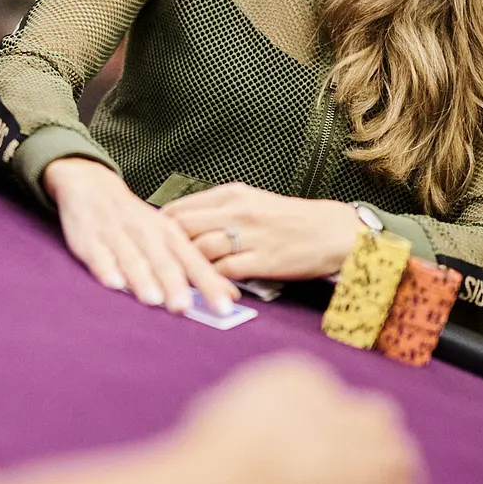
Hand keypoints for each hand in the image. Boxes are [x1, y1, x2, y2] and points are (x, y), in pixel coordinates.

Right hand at [43, 157, 239, 315]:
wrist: (93, 187)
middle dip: (174, 284)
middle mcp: (146, 234)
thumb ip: (196, 268)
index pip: (193, 261)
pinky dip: (106, 268)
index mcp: (169, 234)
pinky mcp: (90, 239)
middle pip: (163, 261)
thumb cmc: (137, 221)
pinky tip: (113, 283)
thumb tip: (231, 297)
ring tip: (153, 299)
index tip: (224, 307)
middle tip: (184, 307)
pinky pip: (98, 255)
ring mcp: (117, 235)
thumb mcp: (169, 238)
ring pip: (132, 258)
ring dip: (142, 279)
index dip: (209, 284)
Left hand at [162, 183, 358, 280]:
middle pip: (184, 227)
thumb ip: (219, 211)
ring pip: (200, 250)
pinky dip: (211, 281)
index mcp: (233, 194)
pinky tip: (205, 289)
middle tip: (154, 265)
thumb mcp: (252, 203)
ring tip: (173, 281)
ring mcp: (251, 235)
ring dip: (185, 268)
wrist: (333, 231)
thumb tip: (182, 224)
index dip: (159, 228)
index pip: (180, 208)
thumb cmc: (291, 220)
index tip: (149, 243)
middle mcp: (238, 211)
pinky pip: (225, 271)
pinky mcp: (264, 259)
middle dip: (165, 248)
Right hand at [185, 354, 420, 483]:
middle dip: (378, 441)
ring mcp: (361, 443)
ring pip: (400, 455)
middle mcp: (340, 402)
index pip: (329, 394)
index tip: (326, 449)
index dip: (331, 426)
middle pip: (377, 416)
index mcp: (302, 376)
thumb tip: (239, 426)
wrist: (239, 469)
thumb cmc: (217, 444)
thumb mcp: (220, 408)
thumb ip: (242, 414)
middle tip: (374, 467)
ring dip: (401, 480)